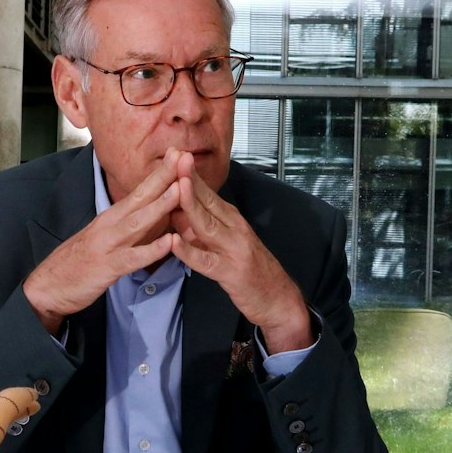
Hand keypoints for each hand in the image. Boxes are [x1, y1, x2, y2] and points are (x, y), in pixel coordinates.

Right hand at [22, 153, 180, 334]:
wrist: (49, 286)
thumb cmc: (79, 262)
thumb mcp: (106, 238)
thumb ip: (130, 228)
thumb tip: (157, 217)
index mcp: (111, 217)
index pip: (139, 190)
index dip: (159, 172)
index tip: (178, 153)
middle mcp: (109, 225)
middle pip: (140, 197)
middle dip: (163, 176)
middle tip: (184, 156)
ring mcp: (108, 245)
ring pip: (138, 222)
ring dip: (160, 205)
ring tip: (181, 189)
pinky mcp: (107, 267)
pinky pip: (133, 257)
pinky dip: (151, 250)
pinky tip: (169, 243)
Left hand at [169, 152, 313, 353]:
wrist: (278, 298)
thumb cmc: (248, 268)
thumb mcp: (225, 241)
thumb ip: (202, 227)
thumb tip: (174, 211)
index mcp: (231, 219)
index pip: (207, 192)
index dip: (190, 174)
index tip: (174, 154)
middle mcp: (234, 229)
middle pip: (208, 201)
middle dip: (189, 179)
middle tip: (174, 157)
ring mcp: (233, 249)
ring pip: (207, 224)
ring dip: (191, 205)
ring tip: (175, 187)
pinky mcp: (230, 273)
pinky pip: (206, 261)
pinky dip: (189, 252)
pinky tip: (174, 243)